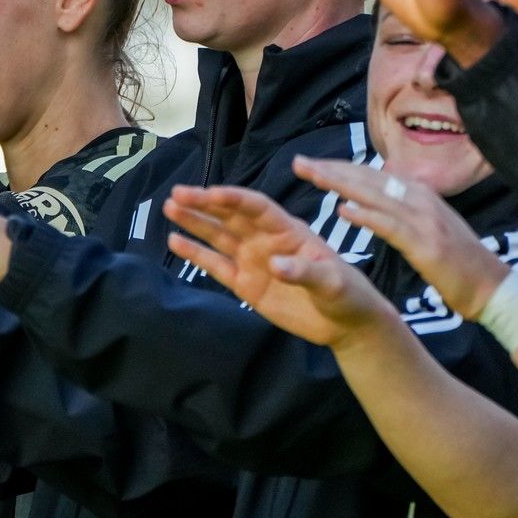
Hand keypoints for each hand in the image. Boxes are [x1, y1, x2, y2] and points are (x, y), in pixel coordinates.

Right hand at [162, 185, 389, 346]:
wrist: (346, 324)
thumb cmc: (347, 294)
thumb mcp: (333, 282)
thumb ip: (304, 271)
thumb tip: (274, 264)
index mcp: (288, 230)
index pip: (257, 208)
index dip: (234, 199)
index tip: (211, 193)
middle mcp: (265, 240)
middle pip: (230, 217)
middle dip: (204, 204)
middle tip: (177, 193)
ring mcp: (253, 261)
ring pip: (218, 237)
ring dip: (195, 222)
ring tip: (170, 207)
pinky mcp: (245, 284)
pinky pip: (216, 266)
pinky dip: (195, 254)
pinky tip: (175, 241)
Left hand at [291, 156, 508, 319]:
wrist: (492, 286)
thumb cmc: (458, 259)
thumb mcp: (430, 222)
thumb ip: (405, 200)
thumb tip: (382, 177)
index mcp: (419, 193)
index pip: (371, 173)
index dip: (340, 167)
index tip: (311, 163)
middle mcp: (421, 199)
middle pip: (368, 178)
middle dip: (331, 169)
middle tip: (299, 163)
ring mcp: (424, 220)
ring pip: (375, 195)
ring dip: (341, 184)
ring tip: (311, 176)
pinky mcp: (426, 244)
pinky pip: (391, 226)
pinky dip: (367, 216)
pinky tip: (343, 211)